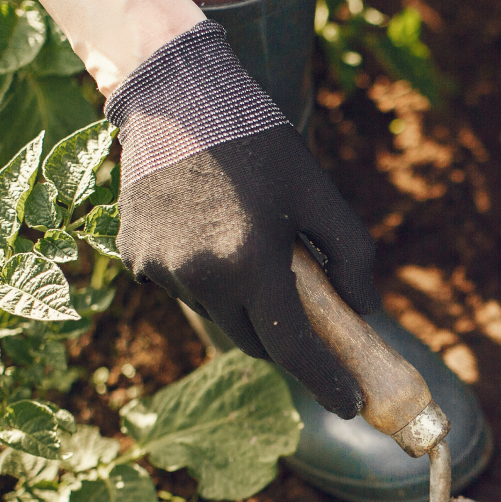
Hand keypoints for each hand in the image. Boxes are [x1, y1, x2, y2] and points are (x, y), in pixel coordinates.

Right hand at [106, 21, 377, 418]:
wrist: (177, 96)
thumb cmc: (259, 143)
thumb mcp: (319, 194)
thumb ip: (351, 256)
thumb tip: (366, 310)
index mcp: (251, 264)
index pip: (294, 349)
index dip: (326, 383)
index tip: (351, 405)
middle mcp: (200, 276)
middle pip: (256, 341)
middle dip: (288, 343)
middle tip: (314, 328)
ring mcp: (160, 269)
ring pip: (219, 316)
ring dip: (245, 305)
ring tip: (256, 255)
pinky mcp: (134, 256)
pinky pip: (183, 289)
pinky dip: (208, 281)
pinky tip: (214, 237)